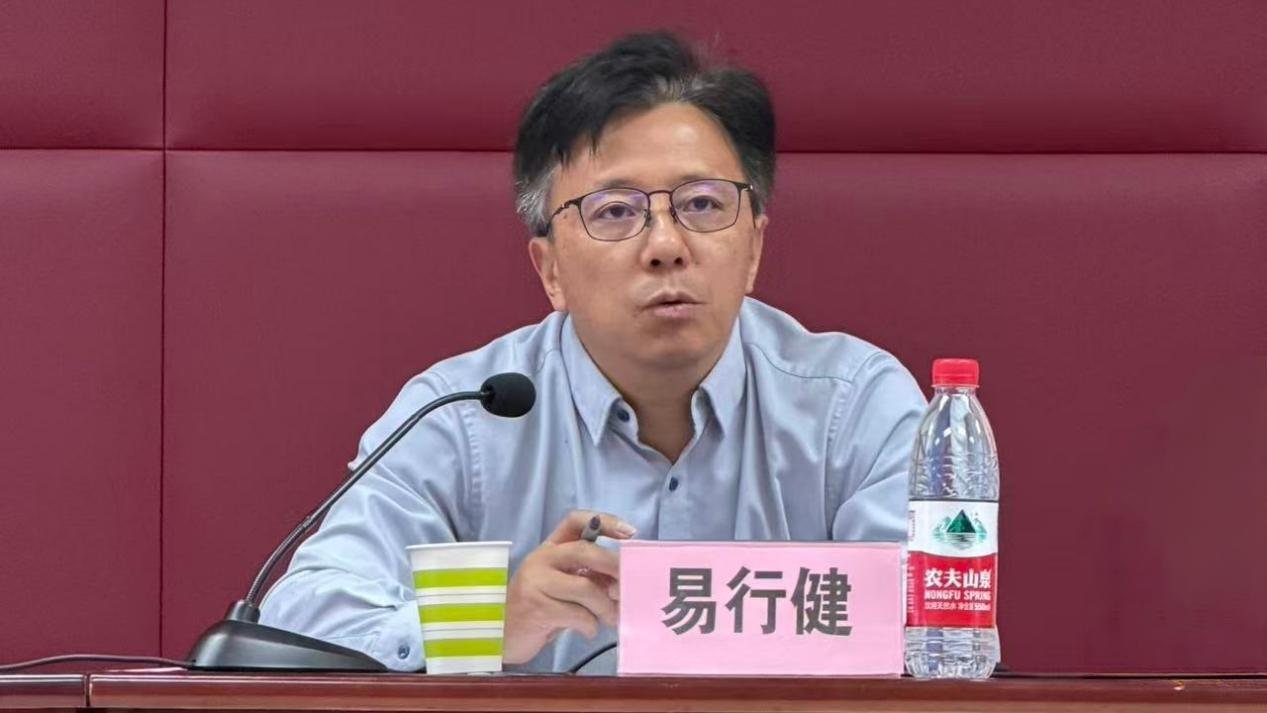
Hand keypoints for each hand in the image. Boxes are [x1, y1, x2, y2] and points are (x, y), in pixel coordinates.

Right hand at [502, 510, 636, 664]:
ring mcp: (536, 582)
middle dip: (613, 566)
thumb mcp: (563, 587)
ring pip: (584, 587)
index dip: (604, 521)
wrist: (502, 634)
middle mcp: (541, 559)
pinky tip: (588, 630)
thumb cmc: (539, 607)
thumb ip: (589, 578)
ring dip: (606, 607)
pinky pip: (577, 614)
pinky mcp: (537, 608)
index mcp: (550, 548)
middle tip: (629, 584)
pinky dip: (591, 625)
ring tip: (612, 618)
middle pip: (584, 551)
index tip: (630, 532)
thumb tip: (622, 583)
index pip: (575, 521)